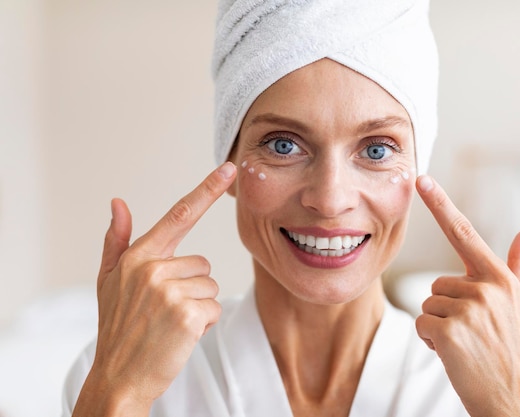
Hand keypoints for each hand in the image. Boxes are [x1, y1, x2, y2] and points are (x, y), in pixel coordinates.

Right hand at [73, 162, 236, 415]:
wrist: (119, 376)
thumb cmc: (118, 328)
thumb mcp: (109, 281)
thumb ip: (116, 240)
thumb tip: (117, 202)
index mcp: (137, 257)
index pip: (179, 215)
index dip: (207, 189)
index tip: (229, 168)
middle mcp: (152, 268)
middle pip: (203, 263)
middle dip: (192, 287)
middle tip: (165, 311)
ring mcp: (170, 291)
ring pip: (211, 286)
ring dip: (198, 306)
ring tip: (170, 323)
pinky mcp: (187, 313)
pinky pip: (214, 307)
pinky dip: (203, 323)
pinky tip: (179, 335)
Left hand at [414, 175, 519, 416]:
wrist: (514, 400)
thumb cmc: (515, 349)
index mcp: (501, 278)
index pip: (465, 233)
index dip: (441, 204)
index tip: (422, 179)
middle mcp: (487, 288)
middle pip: (437, 283)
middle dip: (447, 308)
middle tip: (472, 333)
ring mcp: (470, 309)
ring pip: (428, 303)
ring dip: (438, 326)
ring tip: (466, 345)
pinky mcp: (450, 331)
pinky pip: (422, 323)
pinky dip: (430, 341)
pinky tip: (453, 355)